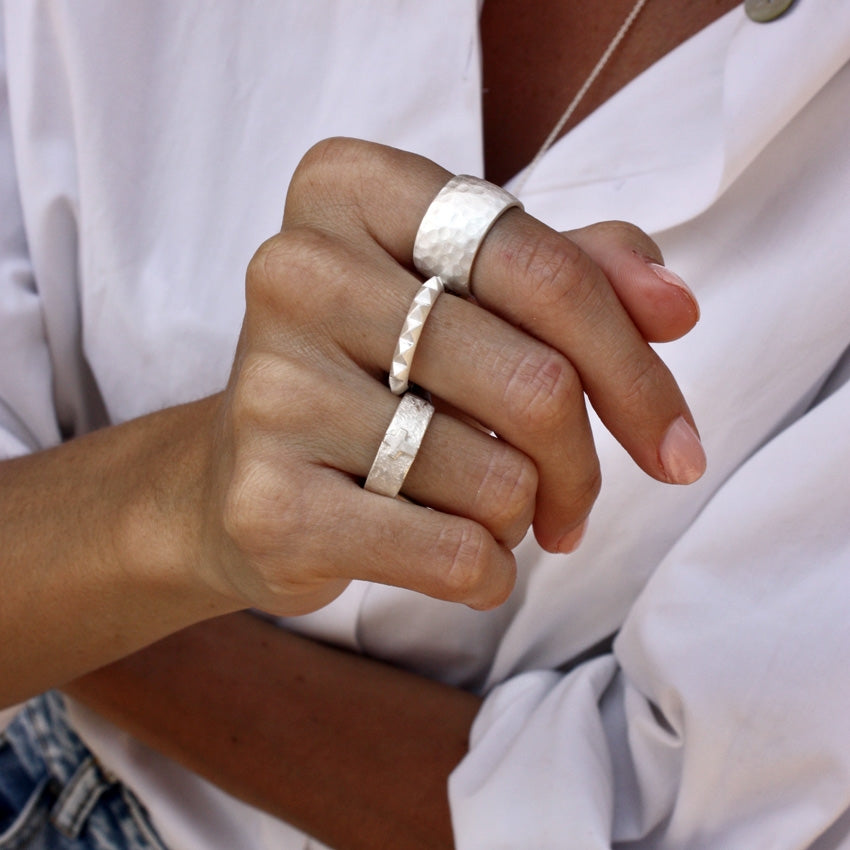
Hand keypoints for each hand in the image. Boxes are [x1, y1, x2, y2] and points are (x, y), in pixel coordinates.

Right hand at [199, 138, 702, 615]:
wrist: (242, 479)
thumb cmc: (373, 378)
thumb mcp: (467, 296)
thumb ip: (573, 273)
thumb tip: (674, 306)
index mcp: (349, 189)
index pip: (544, 267)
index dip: (633, 364)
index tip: (676, 441)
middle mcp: (295, 271)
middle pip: (537, 382)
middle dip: (583, 465)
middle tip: (574, 502)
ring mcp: (271, 389)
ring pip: (500, 482)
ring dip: (522, 517)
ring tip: (477, 511)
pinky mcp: (267, 501)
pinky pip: (452, 554)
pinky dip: (487, 573)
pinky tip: (460, 561)